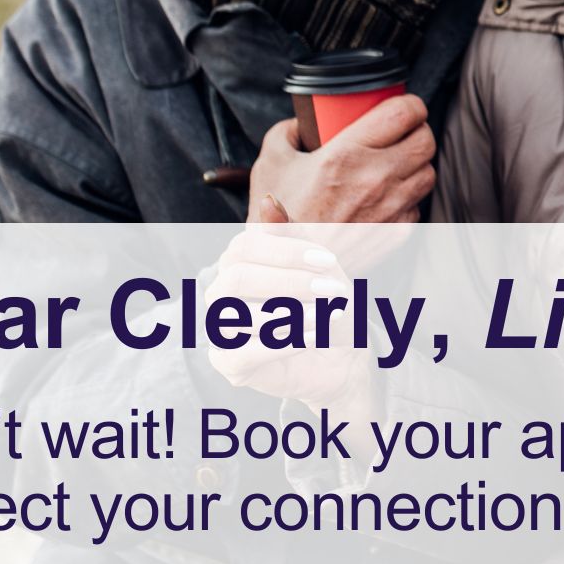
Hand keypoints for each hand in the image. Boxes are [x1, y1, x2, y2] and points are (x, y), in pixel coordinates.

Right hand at [205, 206, 376, 416]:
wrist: (342, 351)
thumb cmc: (326, 301)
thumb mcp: (318, 264)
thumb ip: (291, 234)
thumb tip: (268, 200)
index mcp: (238, 262)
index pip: (244, 247)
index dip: (286, 252)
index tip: (328, 262)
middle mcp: (221, 292)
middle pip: (237, 278)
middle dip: (289, 283)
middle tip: (332, 290)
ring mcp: (220, 328)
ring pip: (235, 316)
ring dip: (289, 314)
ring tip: (325, 315)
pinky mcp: (228, 363)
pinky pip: (239, 354)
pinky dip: (279, 344)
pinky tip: (311, 337)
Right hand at [250, 93, 434, 222]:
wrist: (286, 267)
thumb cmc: (278, 216)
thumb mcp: (272, 162)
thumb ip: (288, 131)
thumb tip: (303, 121)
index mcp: (347, 155)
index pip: (403, 113)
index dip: (409, 103)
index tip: (402, 105)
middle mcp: (375, 180)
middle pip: (426, 140)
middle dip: (417, 130)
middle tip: (401, 131)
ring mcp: (390, 208)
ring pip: (428, 172)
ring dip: (416, 163)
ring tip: (396, 161)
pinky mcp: (397, 233)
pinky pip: (417, 205)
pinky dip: (407, 197)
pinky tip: (386, 194)